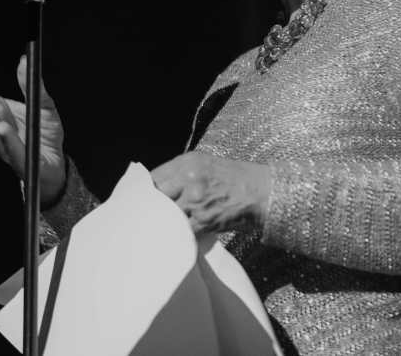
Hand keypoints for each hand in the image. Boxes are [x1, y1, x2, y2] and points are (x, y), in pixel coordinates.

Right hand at [0, 55, 66, 203]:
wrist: (57, 163)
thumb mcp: (44, 105)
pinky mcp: (21, 161)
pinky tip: (3, 129)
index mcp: (2, 114)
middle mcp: (0, 130)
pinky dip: (8, 139)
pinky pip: (13, 150)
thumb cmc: (45, 133)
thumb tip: (24, 60)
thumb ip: (32, 86)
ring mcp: (7, 147)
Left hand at [151, 152, 270, 235]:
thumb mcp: (204, 165)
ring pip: (166, 215)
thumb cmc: (234, 179)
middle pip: (155, 196)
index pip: (152, 178)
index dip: (143, 192)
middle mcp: (189, 177)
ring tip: (158, 231)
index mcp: (187, 162)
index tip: (138, 202)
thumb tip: (156, 190)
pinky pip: (181, 231)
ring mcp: (195, 199)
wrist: (262, 192)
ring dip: (164, 224)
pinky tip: (177, 238)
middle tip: (143, 220)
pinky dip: (178, 236)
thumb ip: (179, 174)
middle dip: (150, 209)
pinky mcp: (203, 219)